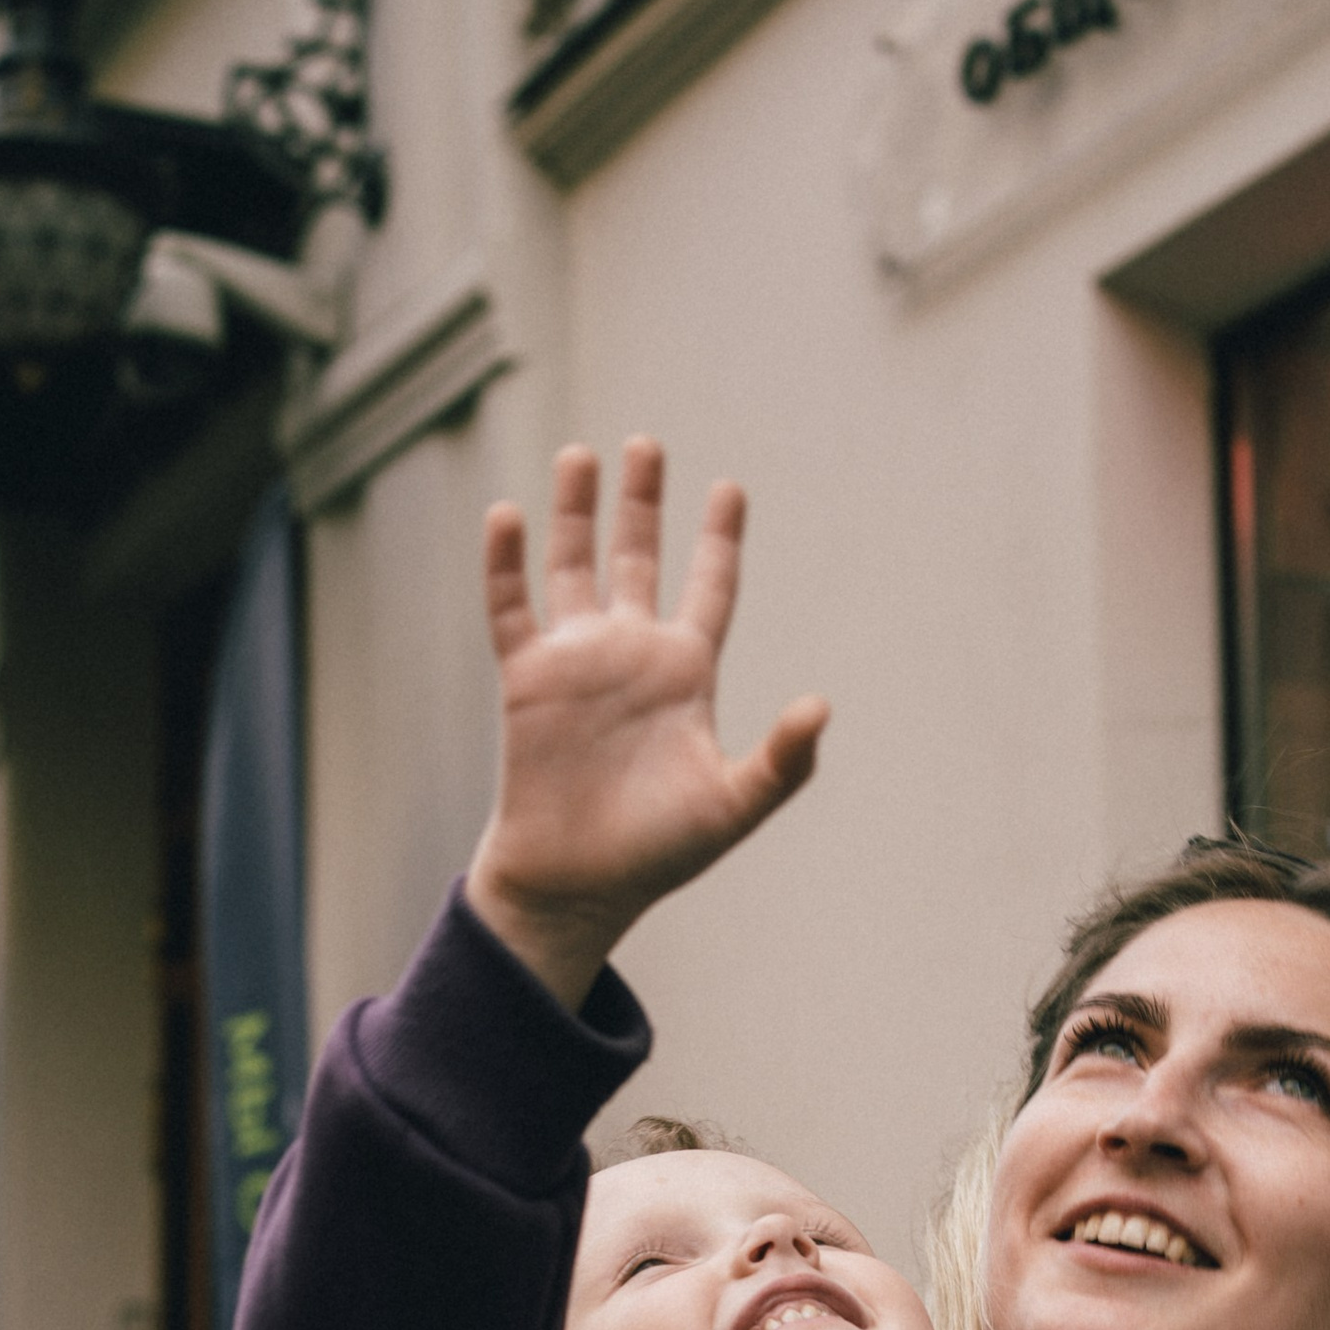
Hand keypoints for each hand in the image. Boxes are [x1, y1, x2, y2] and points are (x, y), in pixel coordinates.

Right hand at [467, 439, 827, 1007]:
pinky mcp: (527, 678)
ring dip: (575, 513)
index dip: (720, 539)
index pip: (710, 587)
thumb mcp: (733, 807)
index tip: (730, 488)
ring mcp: (577, 661)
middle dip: (643, 501)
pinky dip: (508, 563)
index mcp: (686, 672)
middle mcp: (632, 653)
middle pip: (640, 557)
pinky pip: (513, 608)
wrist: (578, 885)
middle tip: (646, 444)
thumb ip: (782, 762)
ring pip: (575, 566)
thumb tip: (821, 708)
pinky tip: (509, 515)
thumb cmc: (659, 853)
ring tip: (581, 455)